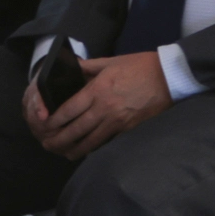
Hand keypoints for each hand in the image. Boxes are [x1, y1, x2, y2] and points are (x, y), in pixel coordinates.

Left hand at [23, 50, 173, 159]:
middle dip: (59, 139)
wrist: (170, 76)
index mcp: (98, 90)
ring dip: (75, 148)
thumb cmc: (141, 66)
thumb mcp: (110, 62)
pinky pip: (108, 140)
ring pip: (91, 140)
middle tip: (47, 145)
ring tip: (63, 153)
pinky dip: (95, 147)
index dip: (54, 120)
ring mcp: (118, 120)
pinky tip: (86, 151)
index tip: (44, 126)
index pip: (69, 110)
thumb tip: (71, 67)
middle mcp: (105, 108)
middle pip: (76, 129)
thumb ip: (88, 67)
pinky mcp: (129, 127)